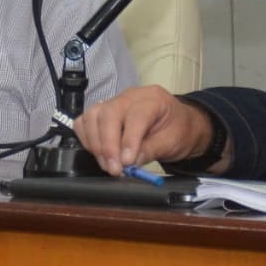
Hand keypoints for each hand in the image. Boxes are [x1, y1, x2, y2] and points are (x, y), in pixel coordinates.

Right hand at [73, 86, 221, 173]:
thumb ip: (151, 150)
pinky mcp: (103, 112)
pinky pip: (85, 121)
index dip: (129, 140)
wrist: (180, 124)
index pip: (136, 116)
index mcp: (153, 99)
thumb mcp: (172, 142)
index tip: (126, 163)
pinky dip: (87, 138)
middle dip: (108, 145)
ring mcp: (114, 102)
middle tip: (113, 169)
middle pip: (109, 114)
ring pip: (92, 116)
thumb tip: (129, 163)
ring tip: (107, 164)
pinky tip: (98, 153)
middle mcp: (130, 96)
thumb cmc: (179, 130)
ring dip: (95, 143)